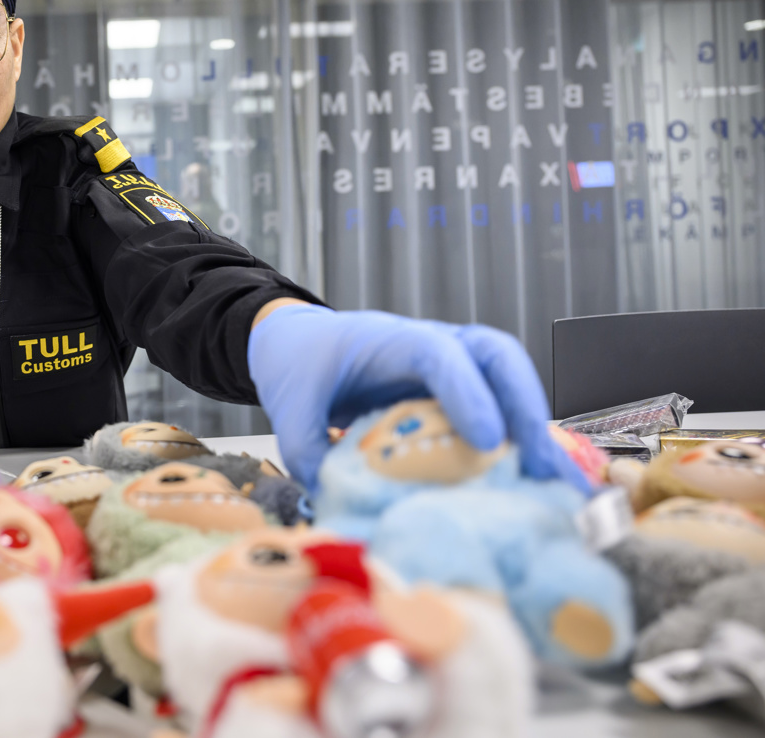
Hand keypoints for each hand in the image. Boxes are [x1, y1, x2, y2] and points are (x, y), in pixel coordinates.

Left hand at [248, 304, 589, 494]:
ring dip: (532, 425)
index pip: (439, 355)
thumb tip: (338, 498)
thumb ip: (309, 450)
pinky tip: (534, 480)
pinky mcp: (457, 392)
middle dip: (524, 405)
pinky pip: (499, 404)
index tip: (485, 441)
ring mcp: (450, 366)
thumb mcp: (289, 408)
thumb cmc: (301, 365)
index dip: (468, 394)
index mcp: (388, 341)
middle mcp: (430, 345)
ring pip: (508, 377)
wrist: (298, 343)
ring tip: (551, 480)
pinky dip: (520, 438)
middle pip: (495, 355)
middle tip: (539, 463)